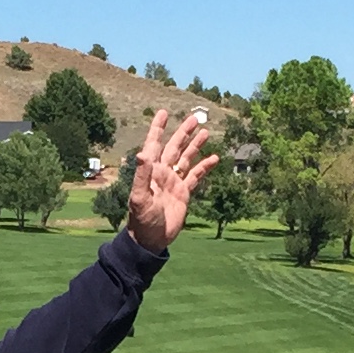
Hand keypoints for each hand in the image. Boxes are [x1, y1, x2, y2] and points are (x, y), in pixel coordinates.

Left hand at [123, 108, 220, 251]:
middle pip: (174, 147)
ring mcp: (174, 182)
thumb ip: (142, 174)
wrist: (152, 239)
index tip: (163, 113)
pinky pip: (195, 176)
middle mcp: (162, 173)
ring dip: (195, 146)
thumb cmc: (142, 219)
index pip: (154, 144)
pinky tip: (214, 158)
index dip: (158, 128)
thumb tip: (142, 152)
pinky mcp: (184, 193)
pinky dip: (204, 166)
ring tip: (205, 132)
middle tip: (194, 119)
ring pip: (186, 159)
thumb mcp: (139, 197)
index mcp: (150, 171)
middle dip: (183, 133)